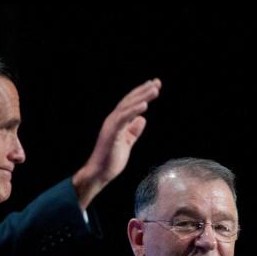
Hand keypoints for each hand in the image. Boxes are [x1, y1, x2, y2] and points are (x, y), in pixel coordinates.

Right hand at [72, 78, 161, 207]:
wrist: (99, 173)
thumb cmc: (111, 159)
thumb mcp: (127, 142)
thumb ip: (133, 131)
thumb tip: (142, 119)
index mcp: (117, 122)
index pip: (131, 104)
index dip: (142, 94)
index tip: (154, 86)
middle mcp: (113, 120)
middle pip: (130, 101)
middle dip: (144, 90)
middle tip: (157, 82)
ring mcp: (111, 125)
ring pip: (127, 106)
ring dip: (142, 97)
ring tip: (155, 89)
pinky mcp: (111, 133)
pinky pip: (123, 119)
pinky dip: (133, 110)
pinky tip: (144, 105)